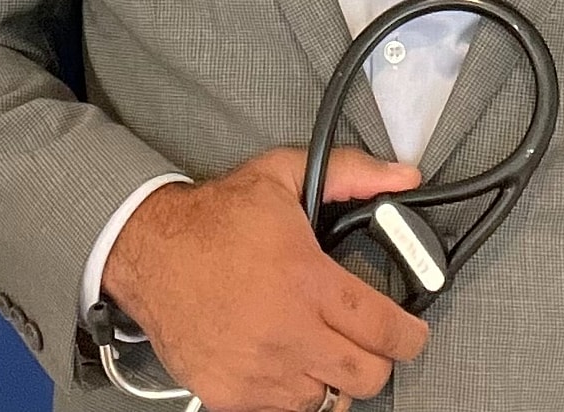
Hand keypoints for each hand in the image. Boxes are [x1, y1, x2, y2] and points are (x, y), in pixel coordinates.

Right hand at [101, 146, 428, 411]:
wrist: (150, 250)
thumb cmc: (217, 217)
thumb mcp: (285, 174)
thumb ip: (351, 173)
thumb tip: (403, 175)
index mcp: (307, 282)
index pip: (381, 328)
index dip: (410, 336)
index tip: (413, 333)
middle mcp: (287, 334)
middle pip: (364, 376)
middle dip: (378, 358)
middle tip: (371, 339)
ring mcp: (257, 371)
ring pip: (326, 400)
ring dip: (335, 377)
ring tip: (328, 348)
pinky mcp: (229, 394)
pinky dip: (295, 393)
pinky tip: (291, 360)